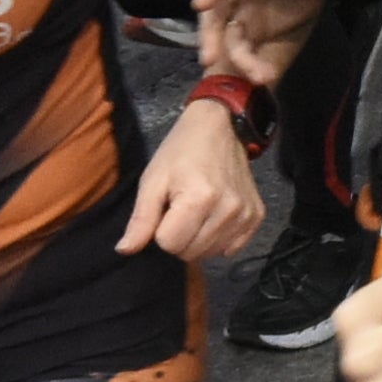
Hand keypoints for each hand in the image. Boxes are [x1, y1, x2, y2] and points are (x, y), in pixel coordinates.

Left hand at [125, 97, 268, 267]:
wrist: (219, 128)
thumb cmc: (181, 151)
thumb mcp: (153, 180)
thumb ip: (141, 219)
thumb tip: (125, 250)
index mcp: (198, 199)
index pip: (169, 245)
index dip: (160, 231)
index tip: (166, 209)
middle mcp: (227, 210)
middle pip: (190, 253)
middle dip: (179, 237)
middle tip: (180, 209)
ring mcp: (245, 214)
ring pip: (210, 254)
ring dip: (198, 239)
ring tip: (198, 211)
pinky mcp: (256, 216)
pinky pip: (231, 249)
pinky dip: (219, 240)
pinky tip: (214, 217)